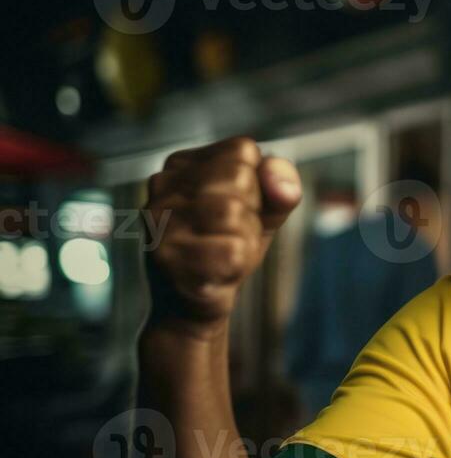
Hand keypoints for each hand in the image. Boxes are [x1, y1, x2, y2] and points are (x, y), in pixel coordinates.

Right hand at [144, 137, 300, 333]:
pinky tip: (216, 272)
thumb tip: (283, 185)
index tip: (235, 210)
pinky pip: (231, 251)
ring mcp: (160, 221)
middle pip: (238, 177)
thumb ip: (281, 187)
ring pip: (232, 212)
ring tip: (223, 252)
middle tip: (229, 235)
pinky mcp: (167, 256)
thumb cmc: (226, 250)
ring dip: (243, 240)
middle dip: (250, 212)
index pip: (243, 150)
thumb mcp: (262, 211)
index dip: (256, 185)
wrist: (192, 308)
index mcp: (181, 165)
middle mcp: (162, 186)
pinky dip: (237, 267)